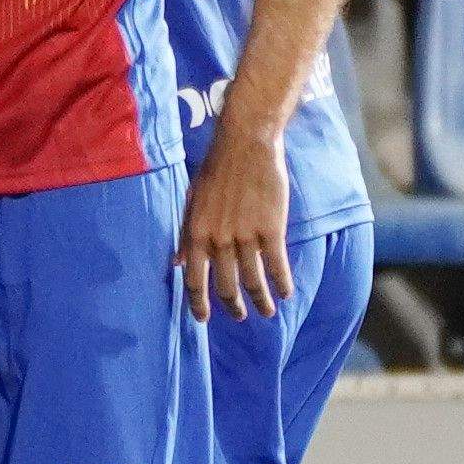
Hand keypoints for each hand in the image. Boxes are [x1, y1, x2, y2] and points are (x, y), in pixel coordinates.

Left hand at [179, 123, 291, 319]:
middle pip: (225, 286)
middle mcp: (219, 239)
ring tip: (267, 313)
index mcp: (197, 233)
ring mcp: (246, 235)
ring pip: (253, 281)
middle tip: (238, 316)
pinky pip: (277, 265)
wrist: (245, 144)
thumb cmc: (216, 169)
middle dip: (232, 306)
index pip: (194, 279)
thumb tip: (177, 262)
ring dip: (260, 301)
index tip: (203, 319)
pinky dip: (282, 283)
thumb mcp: (192, 201)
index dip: (198, 303)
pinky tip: (286, 293)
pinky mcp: (271, 228)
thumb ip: (186, 233)